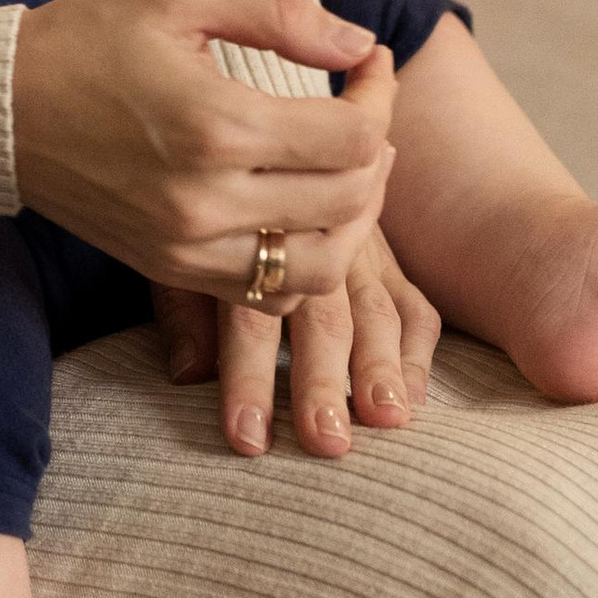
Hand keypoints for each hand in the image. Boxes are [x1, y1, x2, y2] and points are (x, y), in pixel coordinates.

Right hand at [11, 0, 395, 303]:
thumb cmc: (88, 36)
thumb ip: (279, 13)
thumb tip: (359, 45)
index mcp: (216, 124)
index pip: (352, 138)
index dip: (380, 97)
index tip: (368, 63)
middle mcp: (207, 200)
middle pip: (350, 201)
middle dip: (376, 149)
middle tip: (363, 109)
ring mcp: (188, 247)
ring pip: (322, 266)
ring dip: (352, 220)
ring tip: (346, 170)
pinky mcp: (170, 270)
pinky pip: (269, 293)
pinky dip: (303, 260)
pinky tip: (296, 210)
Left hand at [156, 218, 442, 457]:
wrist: (270, 156)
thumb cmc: (212, 217)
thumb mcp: (181, 247)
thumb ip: (185, 309)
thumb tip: (188, 375)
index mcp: (252, 247)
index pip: (250, 318)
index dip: (249, 379)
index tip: (248, 438)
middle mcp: (310, 247)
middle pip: (320, 319)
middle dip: (323, 383)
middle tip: (328, 441)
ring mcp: (357, 252)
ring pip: (374, 312)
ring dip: (381, 369)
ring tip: (387, 418)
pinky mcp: (386, 262)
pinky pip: (413, 306)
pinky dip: (417, 351)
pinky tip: (416, 398)